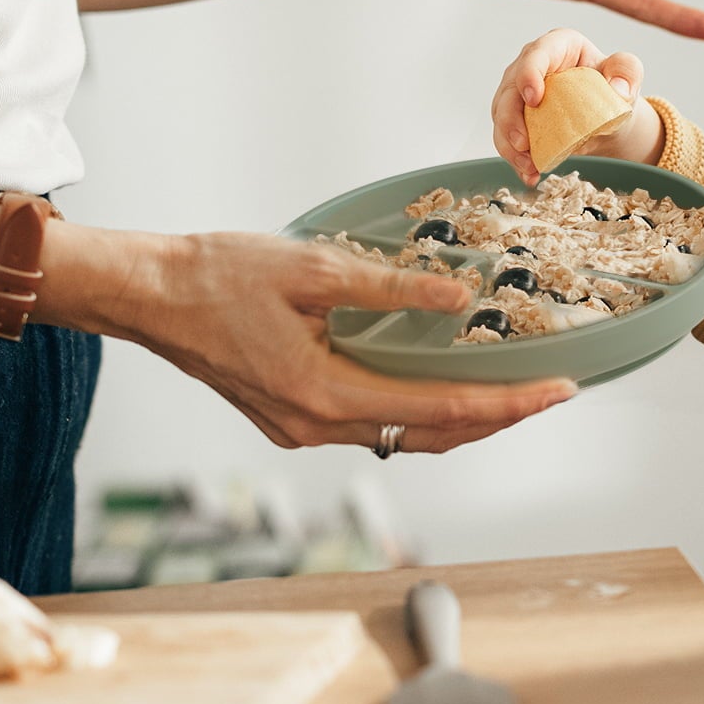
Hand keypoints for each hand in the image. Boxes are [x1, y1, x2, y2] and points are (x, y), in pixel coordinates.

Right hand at [81, 230, 575, 452]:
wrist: (147, 294)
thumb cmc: (216, 274)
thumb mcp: (312, 266)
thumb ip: (390, 288)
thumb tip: (461, 299)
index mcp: (323, 394)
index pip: (441, 411)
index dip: (507, 405)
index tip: (556, 392)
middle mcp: (315, 427)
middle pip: (429, 437)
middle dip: (495, 419)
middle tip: (548, 394)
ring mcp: (299, 429)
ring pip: (399, 436)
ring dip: (456, 420)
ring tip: (509, 391)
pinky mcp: (289, 418)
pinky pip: (369, 424)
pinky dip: (412, 410)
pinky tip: (438, 384)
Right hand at [491, 30, 662, 186]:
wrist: (606, 116)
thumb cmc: (612, 88)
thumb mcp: (628, 74)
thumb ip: (627, 72)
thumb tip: (618, 89)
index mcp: (558, 46)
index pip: (537, 54)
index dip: (529, 74)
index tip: (534, 99)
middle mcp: (531, 66)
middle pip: (509, 89)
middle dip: (511, 119)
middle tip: (524, 144)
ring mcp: (518, 94)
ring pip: (501, 118)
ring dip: (510, 145)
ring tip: (529, 167)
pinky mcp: (515, 119)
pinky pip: (507, 139)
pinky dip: (516, 159)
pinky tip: (530, 175)